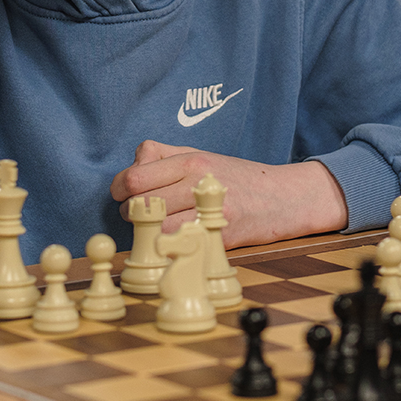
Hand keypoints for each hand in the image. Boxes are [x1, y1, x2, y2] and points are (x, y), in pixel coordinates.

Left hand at [110, 140, 348, 247]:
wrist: (281, 198)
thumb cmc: (234, 177)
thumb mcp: (201, 155)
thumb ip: (163, 155)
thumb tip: (132, 165)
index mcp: (192, 162)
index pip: (136, 176)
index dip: (119, 188)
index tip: (121, 194)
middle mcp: (199, 185)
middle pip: (141, 203)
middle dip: (128, 210)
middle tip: (135, 213)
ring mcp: (210, 214)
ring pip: (155, 229)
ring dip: (145, 231)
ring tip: (153, 226)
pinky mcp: (218, 238)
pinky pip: (178, 245)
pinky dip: (167, 245)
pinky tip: (172, 239)